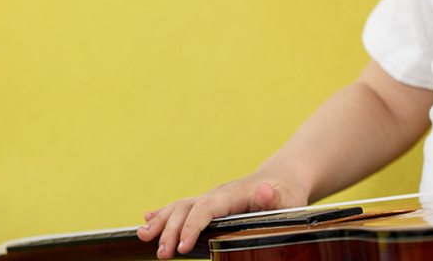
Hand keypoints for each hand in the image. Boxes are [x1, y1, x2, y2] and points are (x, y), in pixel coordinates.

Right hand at [137, 174, 308, 258]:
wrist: (283, 178)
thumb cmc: (287, 193)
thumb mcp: (289, 198)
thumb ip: (275, 198)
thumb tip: (263, 191)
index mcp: (234, 194)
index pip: (206, 208)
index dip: (192, 226)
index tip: (181, 247)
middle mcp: (218, 194)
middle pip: (187, 208)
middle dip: (170, 229)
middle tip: (161, 254)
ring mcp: (212, 198)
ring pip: (180, 207)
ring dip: (161, 222)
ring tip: (143, 237)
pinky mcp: (210, 204)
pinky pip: (183, 207)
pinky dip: (164, 213)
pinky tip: (147, 220)